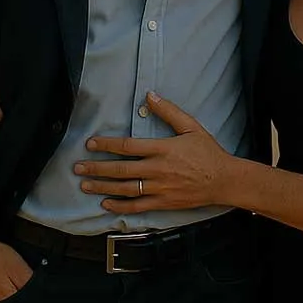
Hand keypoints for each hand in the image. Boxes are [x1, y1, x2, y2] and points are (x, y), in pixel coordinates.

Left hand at [73, 92, 235, 212]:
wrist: (224, 180)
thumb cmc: (208, 152)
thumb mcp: (191, 126)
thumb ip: (169, 111)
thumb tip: (150, 96)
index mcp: (163, 149)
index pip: (128, 147)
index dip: (107, 145)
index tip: (91, 144)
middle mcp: (158, 170)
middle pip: (121, 170)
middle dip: (97, 169)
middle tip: (78, 168)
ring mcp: (160, 188)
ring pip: (125, 189)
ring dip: (103, 187)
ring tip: (85, 185)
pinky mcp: (164, 203)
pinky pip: (138, 206)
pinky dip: (120, 206)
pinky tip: (106, 204)